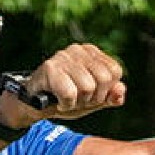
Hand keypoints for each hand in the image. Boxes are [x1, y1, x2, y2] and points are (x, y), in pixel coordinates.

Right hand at [3, 44, 127, 124]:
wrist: (33, 104)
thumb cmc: (66, 98)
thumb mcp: (94, 99)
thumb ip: (111, 96)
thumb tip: (121, 91)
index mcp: (92, 52)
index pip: (115, 71)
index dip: (106, 90)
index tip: (91, 95)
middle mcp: (78, 49)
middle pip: (104, 79)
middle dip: (94, 98)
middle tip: (78, 99)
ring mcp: (63, 57)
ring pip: (88, 87)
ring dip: (78, 102)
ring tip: (67, 99)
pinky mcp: (49, 68)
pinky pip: (70, 93)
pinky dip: (66, 104)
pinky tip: (58, 101)